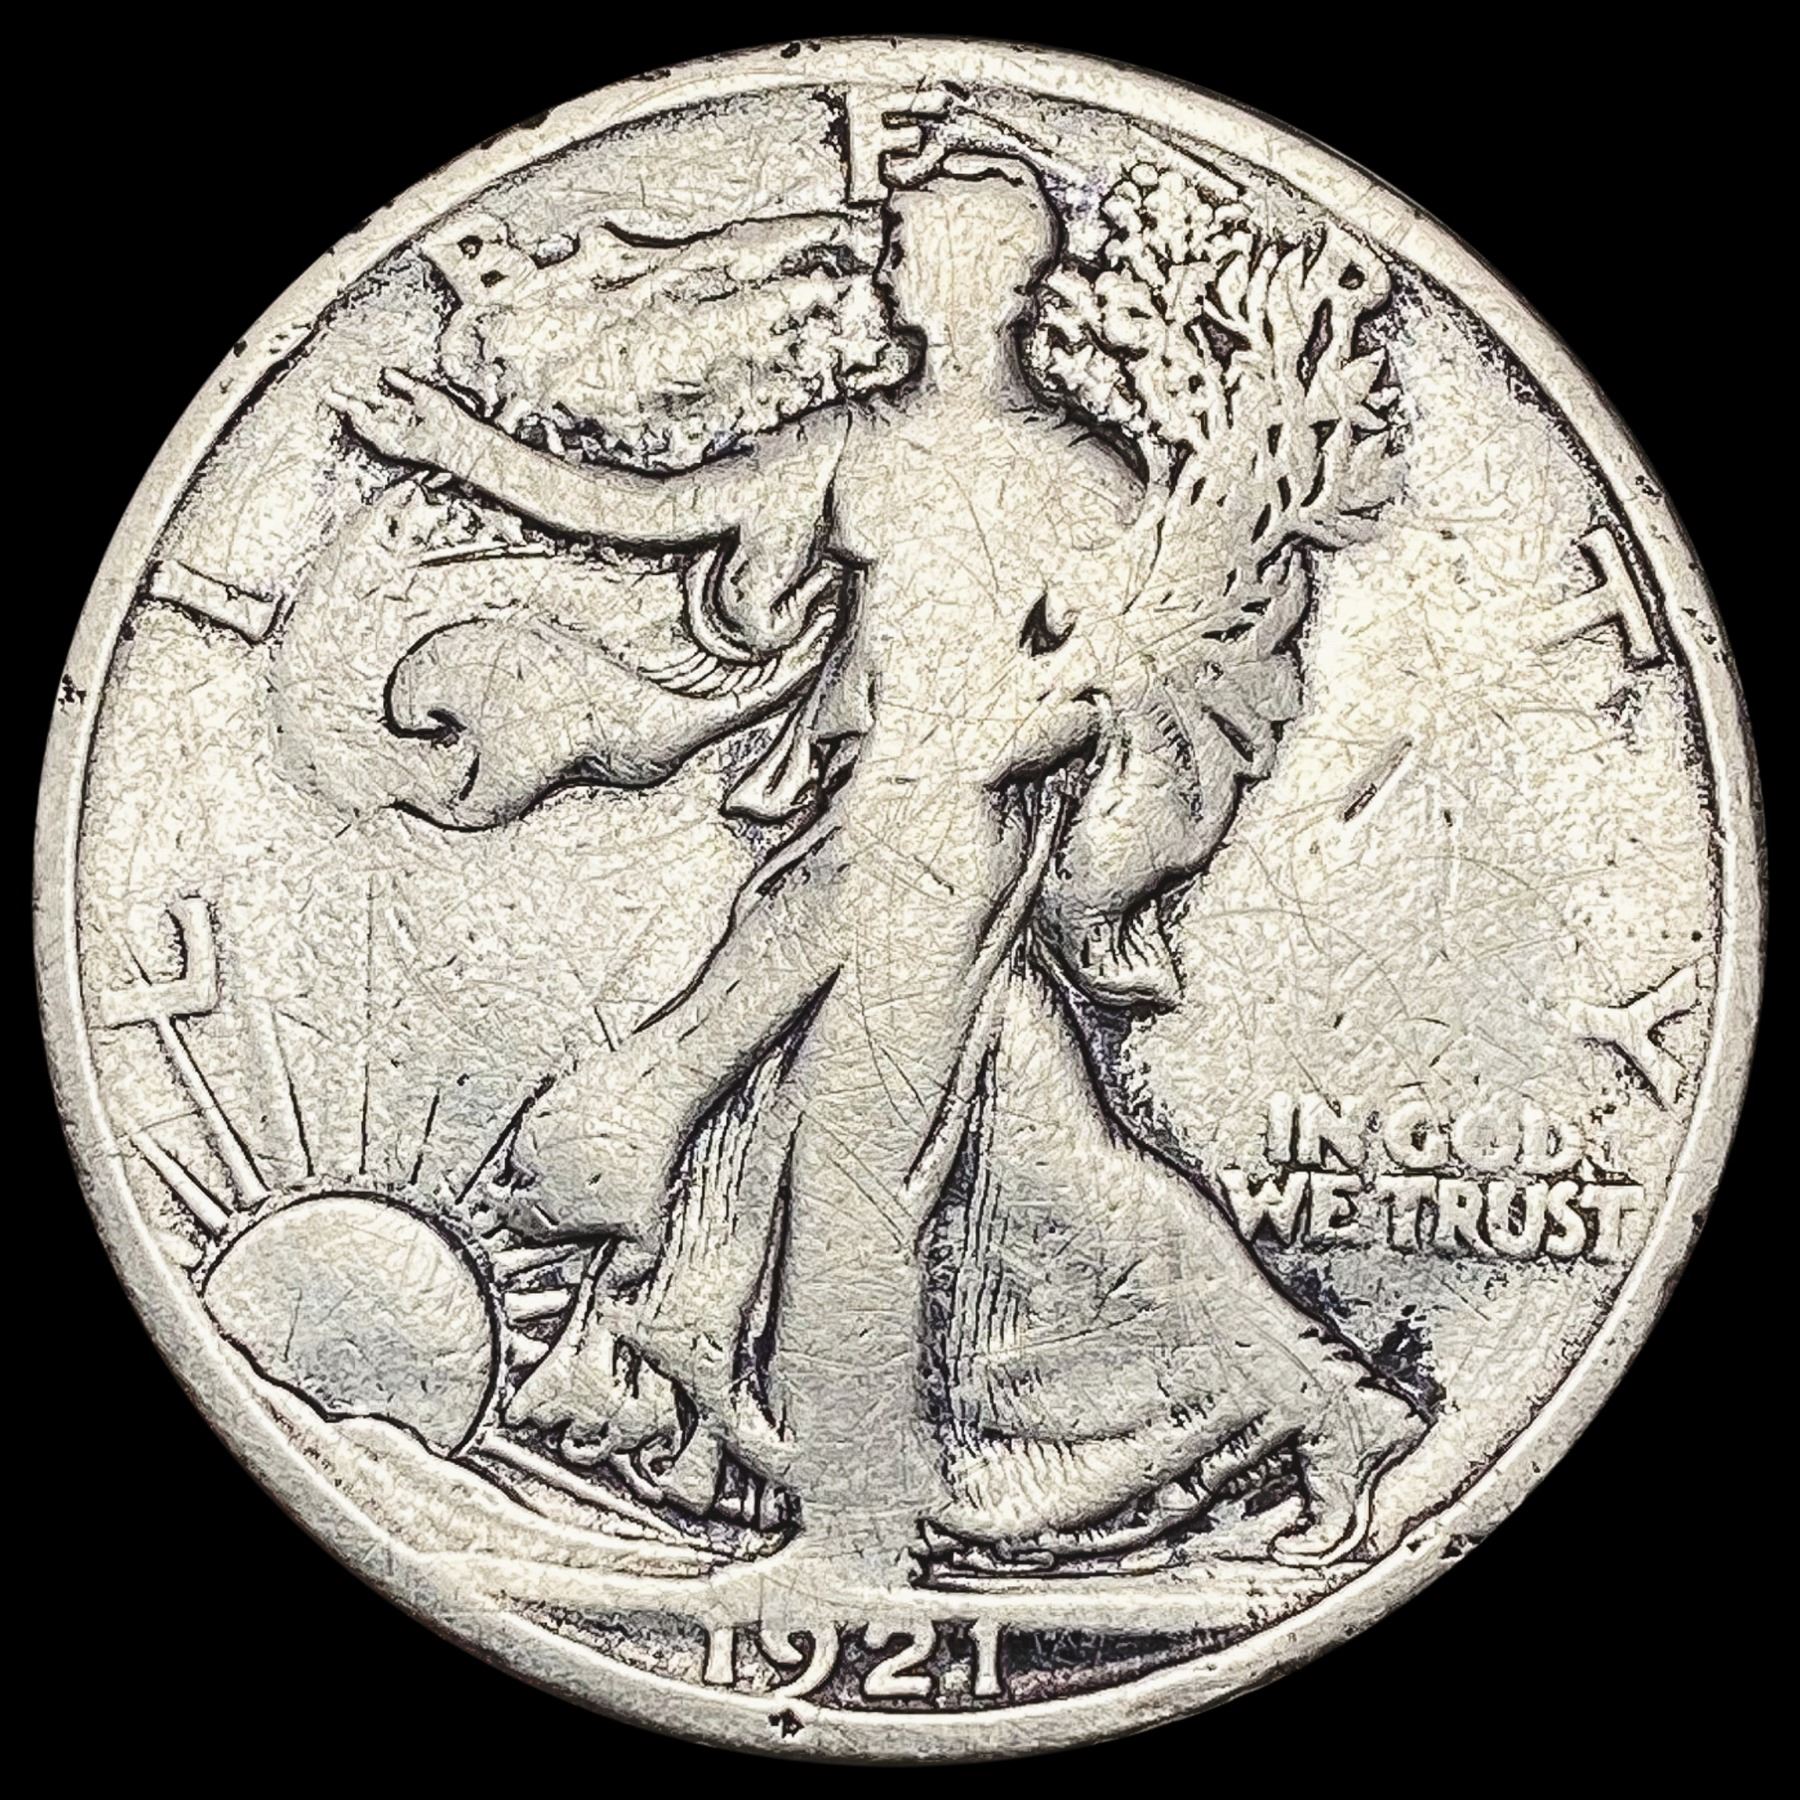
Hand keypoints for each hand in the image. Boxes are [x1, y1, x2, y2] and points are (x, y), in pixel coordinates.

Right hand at [328, 367, 478, 470]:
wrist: (458, 437)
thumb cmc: (448, 418)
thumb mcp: (423, 392)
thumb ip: (403, 383)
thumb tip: (386, 372)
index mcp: (398, 409)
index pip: (371, 399)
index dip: (355, 391)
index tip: (339, 382)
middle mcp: (393, 422)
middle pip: (363, 410)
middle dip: (344, 401)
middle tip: (327, 391)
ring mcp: (393, 435)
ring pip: (365, 422)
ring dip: (351, 410)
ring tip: (338, 398)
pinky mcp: (395, 446)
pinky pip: (375, 434)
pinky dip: (365, 423)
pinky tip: (356, 410)